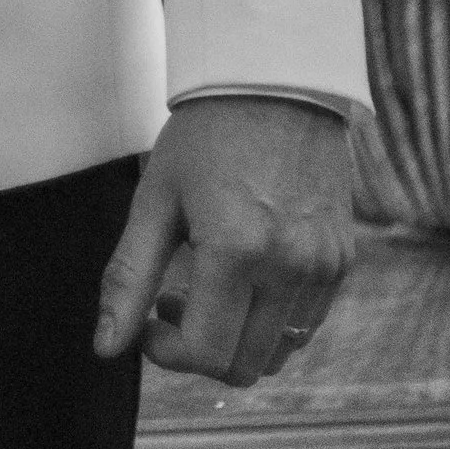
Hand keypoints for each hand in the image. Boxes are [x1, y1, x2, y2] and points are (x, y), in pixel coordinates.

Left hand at [94, 96, 354, 386]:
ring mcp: (324, 268)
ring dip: (238, 339)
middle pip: (244, 367)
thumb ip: (129, 278)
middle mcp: (290, 267)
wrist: (276, 81)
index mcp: (237, 249)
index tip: (147, 322)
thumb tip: (106, 347)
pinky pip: (306, 323)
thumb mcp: (155, 199)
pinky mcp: (343, 261)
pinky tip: (245, 274)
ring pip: (279, 353)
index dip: (166, 353)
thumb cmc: (206, 134)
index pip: (205, 353)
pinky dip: (271, 320)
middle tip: (172, 301)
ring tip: (208, 284)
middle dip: (199, 351)